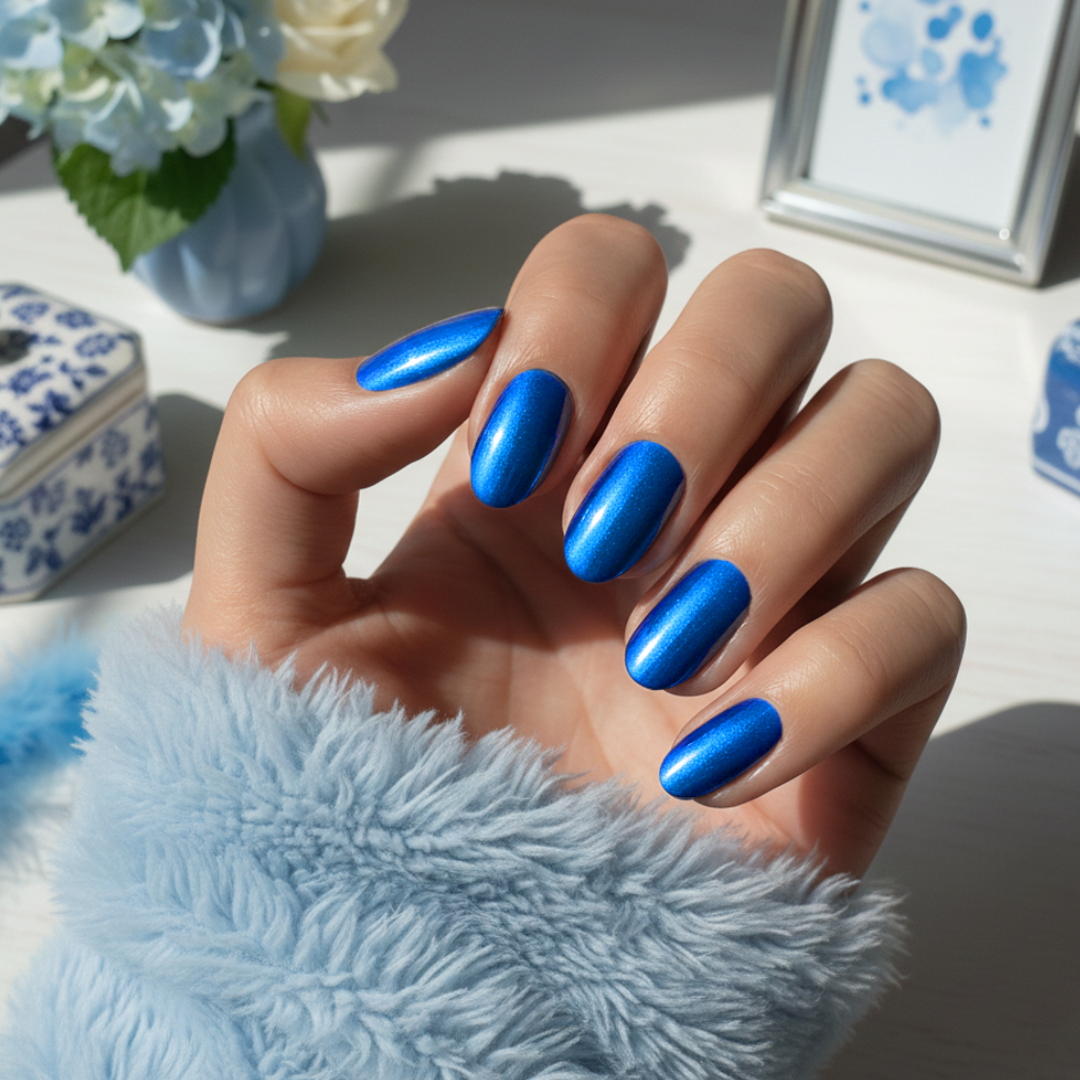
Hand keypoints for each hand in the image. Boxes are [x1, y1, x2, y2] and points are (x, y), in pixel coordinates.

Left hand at [182, 215, 964, 877]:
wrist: (430, 967)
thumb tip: (448, 354)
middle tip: (604, 534)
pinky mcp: (848, 702)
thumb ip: (292, 448)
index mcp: (544, 451)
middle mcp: (672, 489)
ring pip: (882, 422)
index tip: (505, 462)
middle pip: (778, 305)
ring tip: (660, 648)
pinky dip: (827, 677)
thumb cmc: (345, 787)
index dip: (577, 321)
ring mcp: (773, 584)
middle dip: (702, 389)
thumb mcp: (262, 610)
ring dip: (779, 515)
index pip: (617, 268)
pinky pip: (921, 619)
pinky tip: (706, 764)